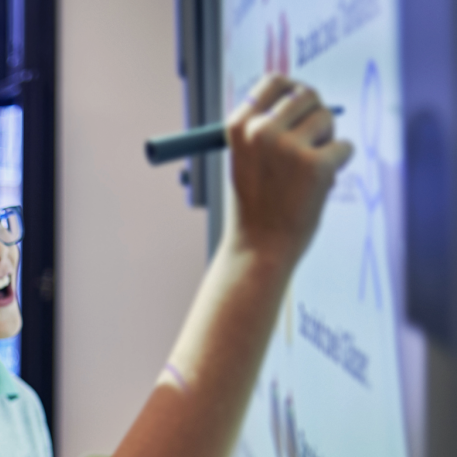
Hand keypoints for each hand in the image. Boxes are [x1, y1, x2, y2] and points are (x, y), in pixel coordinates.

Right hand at [225, 74, 353, 270]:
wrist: (258, 248)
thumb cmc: (254, 205)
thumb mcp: (246, 159)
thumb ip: (265, 128)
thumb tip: (301, 95)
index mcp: (238, 127)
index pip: (274, 82)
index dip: (293, 89)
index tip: (300, 105)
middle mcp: (261, 131)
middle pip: (307, 95)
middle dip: (316, 115)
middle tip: (312, 143)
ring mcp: (289, 147)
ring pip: (328, 119)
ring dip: (327, 140)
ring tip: (309, 170)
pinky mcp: (317, 165)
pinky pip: (344, 147)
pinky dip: (339, 164)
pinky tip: (319, 185)